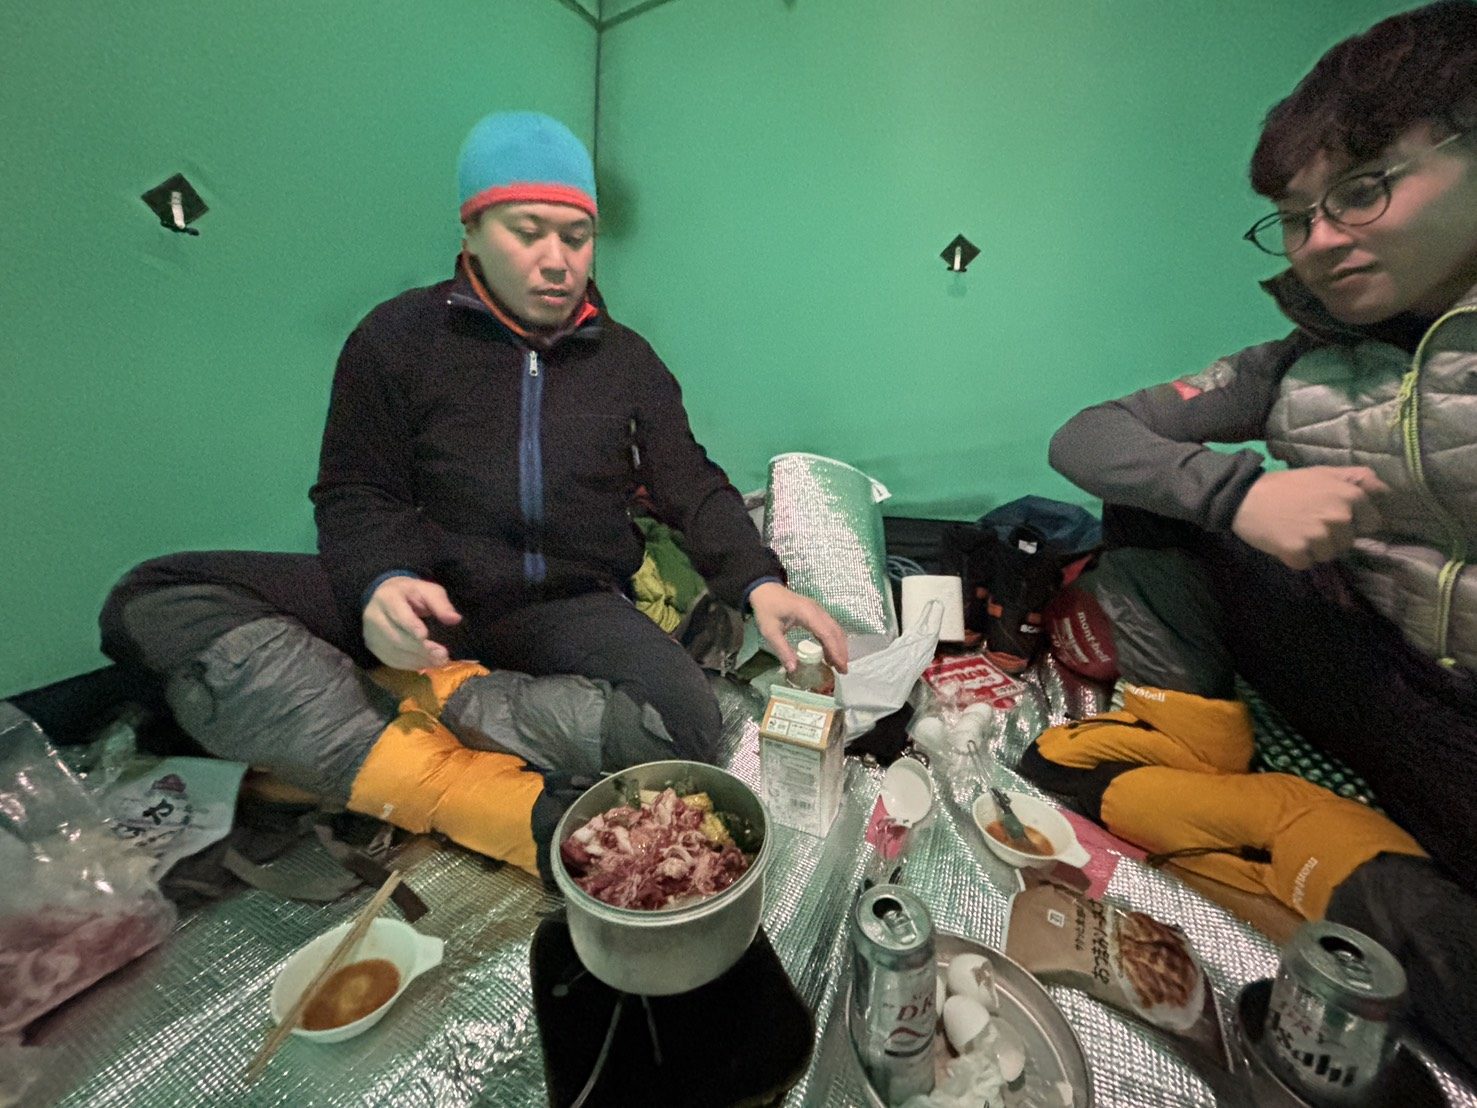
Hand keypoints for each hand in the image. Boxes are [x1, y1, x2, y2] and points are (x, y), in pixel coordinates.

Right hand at [363, 577, 462, 669]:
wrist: (384, 598)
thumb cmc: (410, 594)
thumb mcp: (427, 590)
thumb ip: (440, 603)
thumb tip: (454, 619)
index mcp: (387, 598)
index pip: (398, 614)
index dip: (411, 626)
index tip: (425, 636)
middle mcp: (374, 617)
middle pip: (396, 637)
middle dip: (420, 648)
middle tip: (441, 655)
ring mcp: (371, 634)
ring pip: (393, 652)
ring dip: (417, 660)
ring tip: (438, 662)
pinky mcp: (374, 647)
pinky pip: (391, 660)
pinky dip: (410, 664)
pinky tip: (426, 664)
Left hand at [748, 582, 849, 673]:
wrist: (764, 589)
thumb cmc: (766, 609)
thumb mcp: (770, 631)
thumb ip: (782, 650)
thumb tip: (793, 669)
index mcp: (807, 613)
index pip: (826, 634)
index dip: (835, 651)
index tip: (840, 666)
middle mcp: (817, 610)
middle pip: (835, 631)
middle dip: (841, 651)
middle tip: (843, 670)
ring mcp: (818, 610)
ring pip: (835, 629)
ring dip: (839, 646)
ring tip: (838, 665)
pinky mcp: (817, 612)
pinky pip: (830, 626)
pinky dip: (833, 640)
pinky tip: (829, 653)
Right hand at [1231, 466, 1388, 570]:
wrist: (1244, 497)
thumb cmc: (1286, 484)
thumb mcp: (1323, 473)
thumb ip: (1356, 478)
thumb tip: (1384, 489)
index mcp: (1349, 496)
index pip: (1372, 523)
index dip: (1354, 522)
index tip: (1333, 516)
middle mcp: (1338, 516)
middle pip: (1348, 542)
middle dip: (1331, 537)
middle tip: (1308, 522)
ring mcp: (1318, 535)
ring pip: (1328, 555)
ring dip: (1313, 549)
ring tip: (1295, 531)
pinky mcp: (1297, 551)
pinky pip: (1306, 563)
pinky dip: (1295, 557)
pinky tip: (1284, 540)